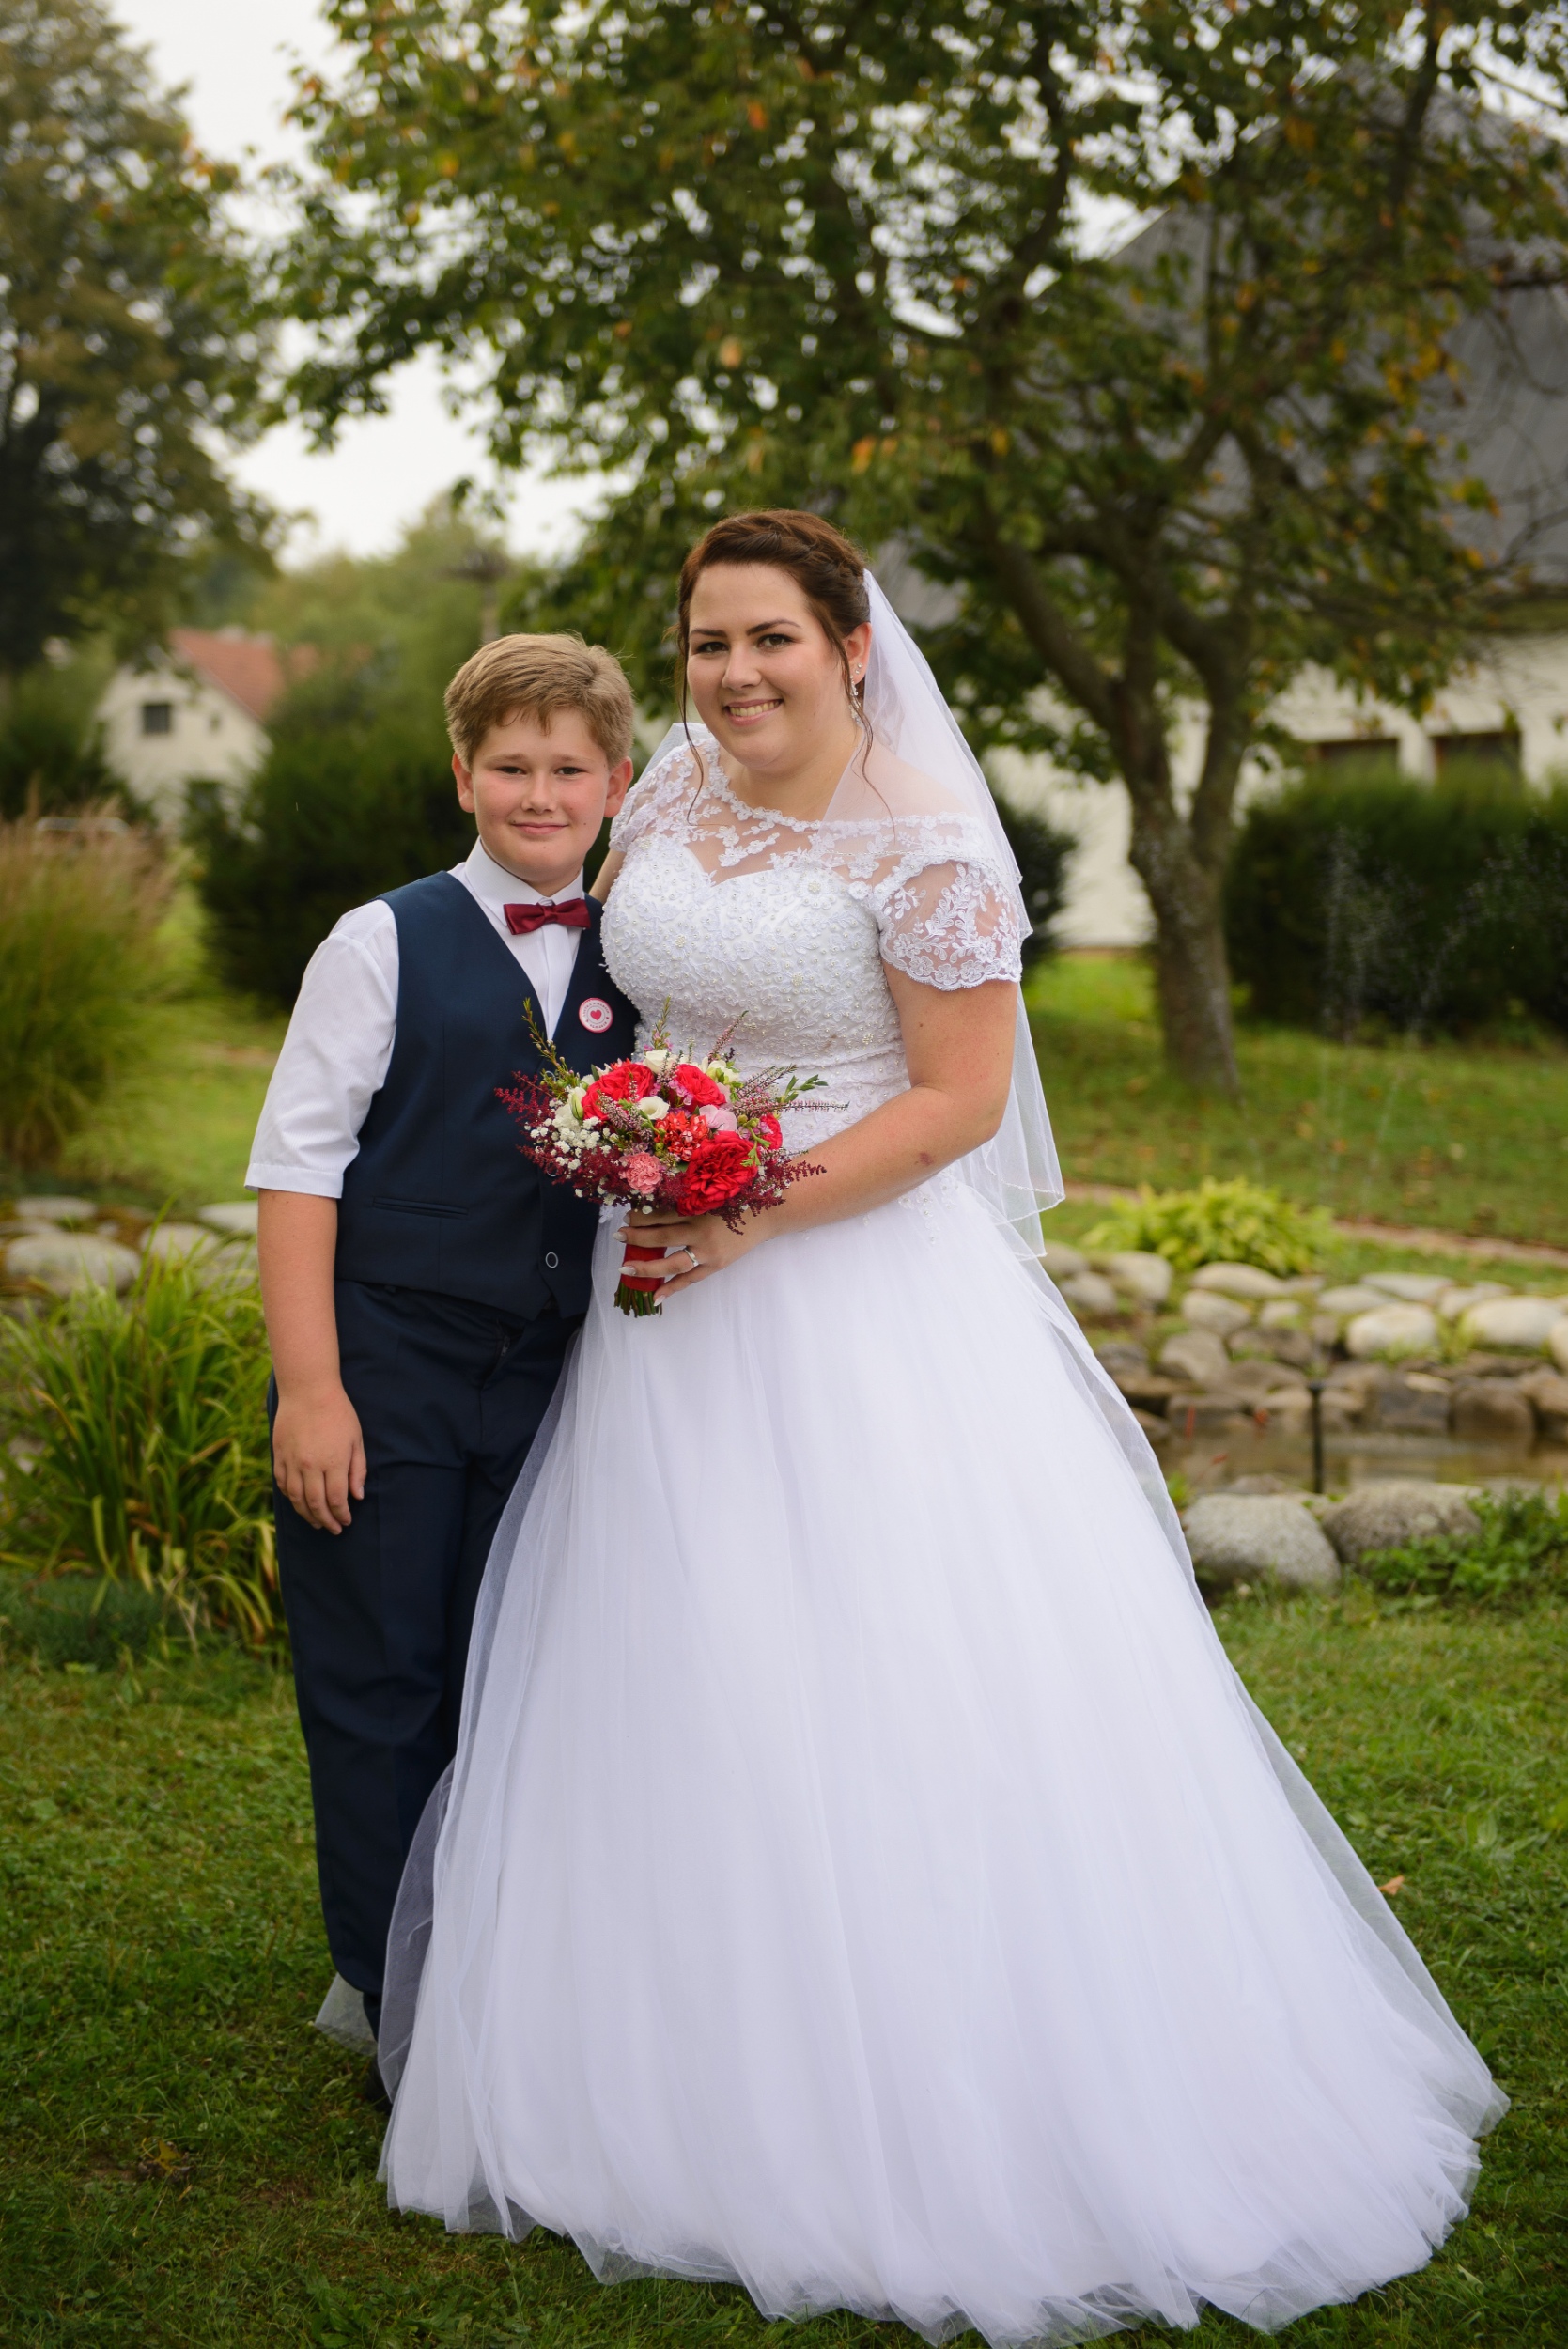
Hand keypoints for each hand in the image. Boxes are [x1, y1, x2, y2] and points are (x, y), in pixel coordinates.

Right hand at [272, 1381, 366, 1532]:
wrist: (307, 1390)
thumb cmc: (338, 1413)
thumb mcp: (356, 1440)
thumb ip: (358, 1470)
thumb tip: (357, 1496)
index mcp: (334, 1462)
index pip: (336, 1500)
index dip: (341, 1515)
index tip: (346, 1522)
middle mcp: (311, 1466)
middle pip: (316, 1505)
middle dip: (326, 1521)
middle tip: (333, 1529)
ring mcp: (292, 1462)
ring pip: (297, 1499)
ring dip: (307, 1515)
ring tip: (316, 1523)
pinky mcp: (279, 1456)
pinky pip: (283, 1484)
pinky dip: (290, 1497)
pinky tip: (299, 1502)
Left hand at [625, 1205, 768, 1296]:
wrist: (767, 1214)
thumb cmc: (737, 1198)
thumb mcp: (711, 1191)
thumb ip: (687, 1196)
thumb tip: (655, 1203)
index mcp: (698, 1207)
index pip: (661, 1213)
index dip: (641, 1216)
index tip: (627, 1216)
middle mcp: (701, 1230)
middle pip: (661, 1237)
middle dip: (636, 1237)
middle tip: (618, 1236)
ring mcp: (709, 1251)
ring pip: (672, 1263)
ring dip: (647, 1267)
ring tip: (626, 1268)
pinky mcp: (716, 1265)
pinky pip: (690, 1279)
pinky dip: (673, 1288)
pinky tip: (655, 1297)